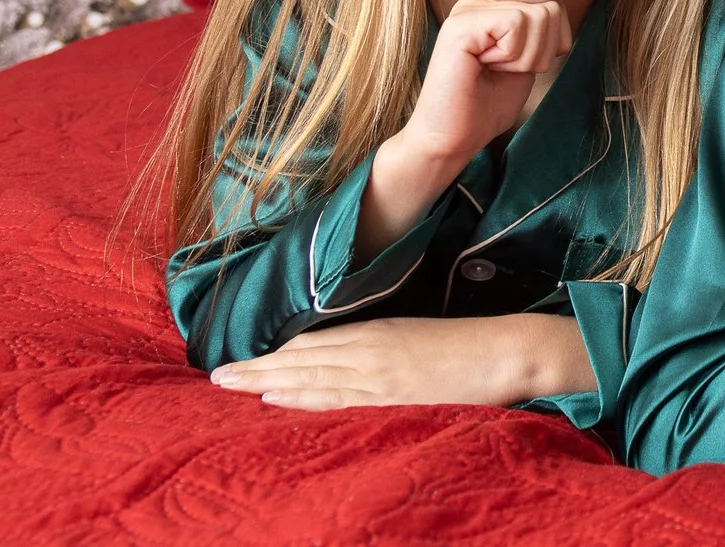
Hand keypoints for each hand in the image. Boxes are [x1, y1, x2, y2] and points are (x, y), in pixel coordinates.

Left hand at [209, 315, 593, 410]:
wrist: (507, 350)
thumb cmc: (471, 347)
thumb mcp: (419, 340)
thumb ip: (385, 349)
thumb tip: (355, 362)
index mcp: (377, 331)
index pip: (313, 344)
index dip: (274, 353)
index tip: (241, 360)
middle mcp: (369, 347)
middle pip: (301, 356)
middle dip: (256, 366)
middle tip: (216, 375)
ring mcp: (378, 370)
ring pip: (309, 373)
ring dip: (265, 377)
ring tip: (228, 384)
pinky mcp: (391, 391)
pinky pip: (336, 394)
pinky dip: (300, 392)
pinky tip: (274, 394)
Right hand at [360, 0, 572, 253]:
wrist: (451, 140)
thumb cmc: (485, 108)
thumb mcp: (525, 64)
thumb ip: (541, 36)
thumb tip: (559, 12)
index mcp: (491, 10)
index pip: (553, 9)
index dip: (550, 49)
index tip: (513, 70)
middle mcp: (477, 3)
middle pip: (550, 11)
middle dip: (540, 53)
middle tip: (502, 73)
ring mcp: (467, 10)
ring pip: (537, 17)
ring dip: (524, 58)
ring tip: (491, 71)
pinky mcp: (461, 24)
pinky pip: (516, 24)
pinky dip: (511, 56)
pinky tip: (483, 67)